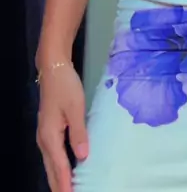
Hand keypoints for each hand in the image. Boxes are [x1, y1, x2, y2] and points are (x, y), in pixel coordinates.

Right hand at [37, 62, 87, 191]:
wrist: (53, 68)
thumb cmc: (65, 86)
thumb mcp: (75, 108)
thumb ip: (79, 133)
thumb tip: (82, 157)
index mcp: (50, 137)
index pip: (59, 168)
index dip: (66, 185)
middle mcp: (44, 140)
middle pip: (51, 171)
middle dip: (60, 186)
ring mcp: (45, 136)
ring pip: (51, 164)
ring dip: (59, 178)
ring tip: (69, 189)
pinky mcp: (49, 130)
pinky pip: (53, 156)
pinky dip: (59, 167)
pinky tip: (67, 171)